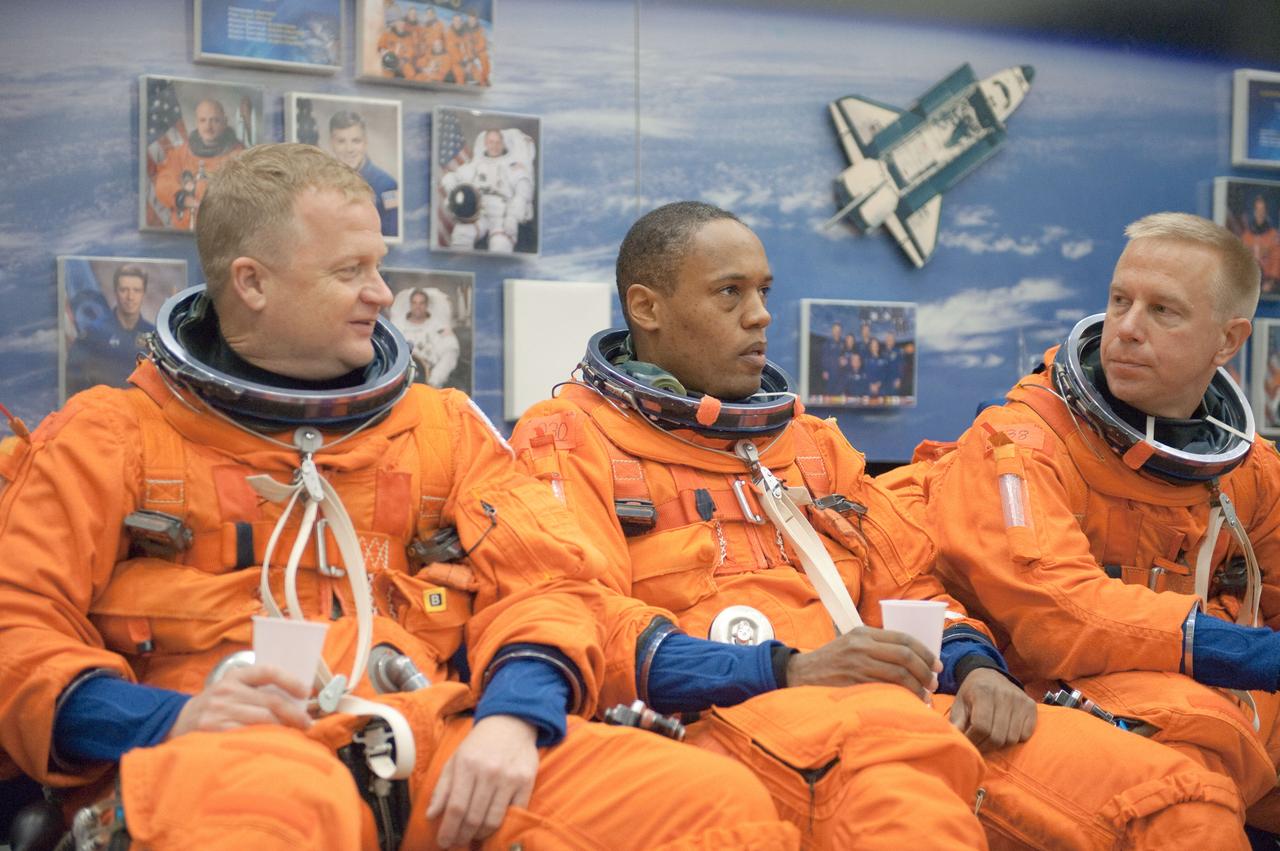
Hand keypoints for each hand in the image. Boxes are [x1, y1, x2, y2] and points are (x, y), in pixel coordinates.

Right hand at [167, 664, 310, 738]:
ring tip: (294, 734)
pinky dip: (264, 739)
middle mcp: (227, 690)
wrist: (177, 721)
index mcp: (235, 676)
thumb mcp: (232, 688)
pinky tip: (272, 743)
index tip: (306, 692)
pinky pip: (247, 734)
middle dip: (294, 714)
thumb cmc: (216, 705)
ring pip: (262, 719)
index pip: (268, 672)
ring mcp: (219, 710)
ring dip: (283, 728)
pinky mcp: (214, 730)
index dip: (290, 681)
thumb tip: (296, 699)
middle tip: (307, 723)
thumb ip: (256, 689)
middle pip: (270, 701)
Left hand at [427, 715, 539, 847]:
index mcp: (467, 765)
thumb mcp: (455, 759)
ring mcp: (509, 778)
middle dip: (462, 836)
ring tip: (473, 836)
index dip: (448, 830)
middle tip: (457, 842)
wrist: (511, 722)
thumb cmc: (479, 744)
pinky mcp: (526, 781)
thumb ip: (442, 788)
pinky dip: (502, 825)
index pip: (456, 807)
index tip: (443, 843)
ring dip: (481, 834)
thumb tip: (431, 815)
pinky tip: (492, 825)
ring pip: (493, 820)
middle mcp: (489, 772)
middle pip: (474, 818)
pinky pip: (514, 813)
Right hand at [786, 626, 940, 700]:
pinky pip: (886, 690)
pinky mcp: (854, 684)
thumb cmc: (831, 660)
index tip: (936, 665)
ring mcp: (857, 666)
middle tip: (933, 683)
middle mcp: (862, 647)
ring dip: (917, 687)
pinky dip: (903, 697)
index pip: (903, 639)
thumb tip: (912, 658)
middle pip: (905, 656)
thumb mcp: (852, 643)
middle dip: (925, 671)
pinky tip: (909, 703)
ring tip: (925, 696)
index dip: (924, 652)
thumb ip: (877, 646)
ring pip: (899, 675)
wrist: (801, 674)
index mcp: (864, 633)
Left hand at [949, 667, 1036, 752]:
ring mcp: (1020, 700)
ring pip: (1012, 738)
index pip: (981, 727)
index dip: (973, 741)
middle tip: (978, 747)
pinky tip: (1004, 732)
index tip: (968, 745)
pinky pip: (1025, 734)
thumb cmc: (972, 693)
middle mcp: (1004, 694)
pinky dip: (1014, 739)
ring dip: (999, 745)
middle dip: (985, 747)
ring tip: (989, 740)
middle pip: (997, 736)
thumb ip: (956, 722)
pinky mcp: (1031, 706)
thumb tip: (955, 739)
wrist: (990, 675)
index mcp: (983, 692)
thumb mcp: (959, 703)